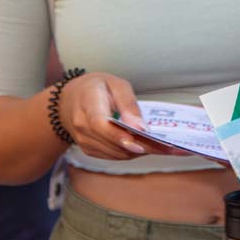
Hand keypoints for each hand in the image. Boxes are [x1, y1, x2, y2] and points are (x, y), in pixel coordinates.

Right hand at [56, 72, 180, 159]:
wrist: (69, 100)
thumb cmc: (96, 88)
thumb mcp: (115, 84)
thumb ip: (128, 103)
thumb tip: (140, 127)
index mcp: (88, 103)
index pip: (101, 125)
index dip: (120, 137)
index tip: (141, 144)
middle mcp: (82, 126)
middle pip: (113, 144)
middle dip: (143, 147)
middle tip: (170, 149)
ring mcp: (84, 141)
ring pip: (116, 153)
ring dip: (141, 152)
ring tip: (166, 148)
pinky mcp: (89, 150)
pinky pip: (113, 156)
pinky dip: (131, 152)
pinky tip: (148, 147)